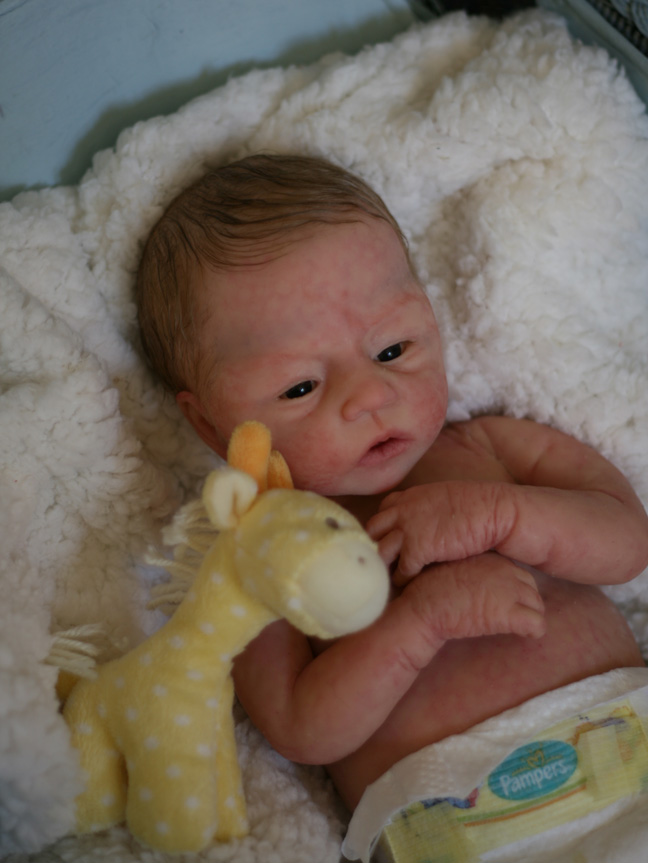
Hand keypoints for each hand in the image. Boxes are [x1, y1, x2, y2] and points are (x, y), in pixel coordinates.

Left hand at [367, 482, 512, 583]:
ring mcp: (407, 529)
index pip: (381, 513)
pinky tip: (408, 585)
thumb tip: (421, 522)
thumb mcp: (442, 500)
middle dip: (374, 547)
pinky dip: (402, 579)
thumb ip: (425, 510)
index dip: (383, 530)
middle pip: (372, 532)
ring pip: (380, 552)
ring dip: (384, 567)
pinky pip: (401, 570)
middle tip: (380, 565)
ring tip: (388, 579)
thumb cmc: (477, 507)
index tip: (386, 543)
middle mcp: (402, 510)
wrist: (496, 511)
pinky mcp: (418, 549)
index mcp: (409, 497)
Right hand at [402, 553, 545, 646]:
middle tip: (508, 617)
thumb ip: (475, 570)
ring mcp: (509, 591)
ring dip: (529, 617)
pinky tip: (522, 635)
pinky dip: (533, 632)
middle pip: (532, 589)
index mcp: (493, 558)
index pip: (518, 573)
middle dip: (524, 604)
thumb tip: (483, 583)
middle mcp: (506, 570)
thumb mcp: (455, 568)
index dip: (512, 590)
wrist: (423, 606)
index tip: (500, 602)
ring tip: (514, 628)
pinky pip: (537, 625)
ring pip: (538, 606)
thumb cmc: (431, 590)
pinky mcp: (508, 614)